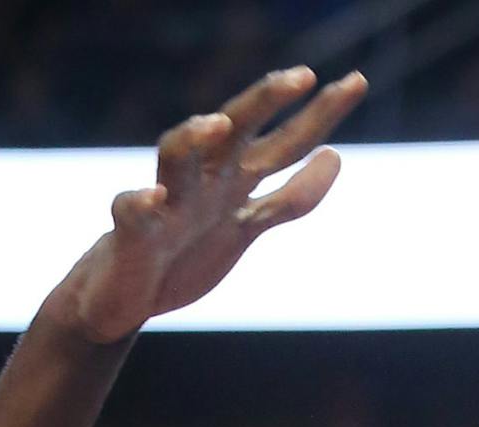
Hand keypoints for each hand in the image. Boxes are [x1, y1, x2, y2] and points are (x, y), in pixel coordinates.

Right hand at [58, 67, 366, 344]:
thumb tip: (336, 154)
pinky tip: (153, 197)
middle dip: (265, 100)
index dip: (319, 115)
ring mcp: (165, 203)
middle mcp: (202, 180)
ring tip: (218, 125)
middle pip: (235, 130)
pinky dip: (141, 203)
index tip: (357, 83)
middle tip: (303, 76)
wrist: (122, 297)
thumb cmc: (182, 253)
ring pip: (176, 156)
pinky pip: (132, 212)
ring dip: (194, 138)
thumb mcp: (246, 225)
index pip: (283, 142)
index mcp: (232, 179)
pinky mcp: (130, 234)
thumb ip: (289, 196)